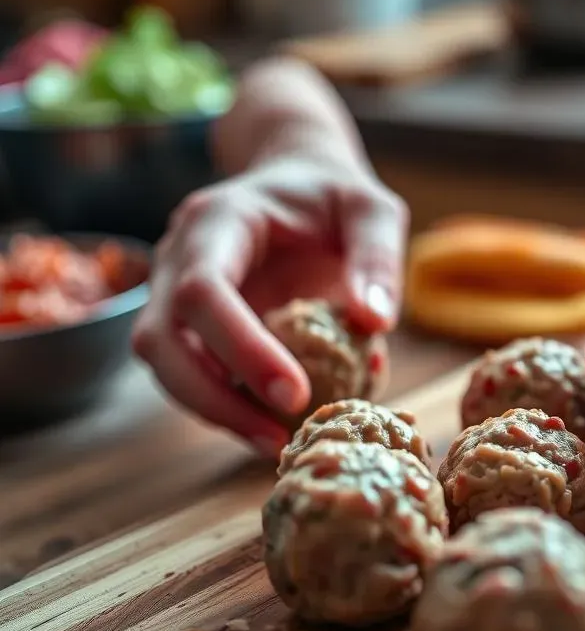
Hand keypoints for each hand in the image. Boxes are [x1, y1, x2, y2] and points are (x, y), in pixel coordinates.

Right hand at [133, 155, 407, 454]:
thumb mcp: (372, 211)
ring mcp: (174, 294)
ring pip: (165, 366)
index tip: (295, 393)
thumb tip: (374, 321)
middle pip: (160, 339)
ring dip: (216, 412)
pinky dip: (227, 407)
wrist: (300, 186)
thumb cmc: (334, 198)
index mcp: (218, 221)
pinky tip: (274, 429)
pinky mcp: (192, 328)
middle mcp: (179, 258)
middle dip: (214, 397)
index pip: (202, 289)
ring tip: (277, 444)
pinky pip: (192, 375)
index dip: (241, 347)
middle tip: (278, 438)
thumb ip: (378, 258)